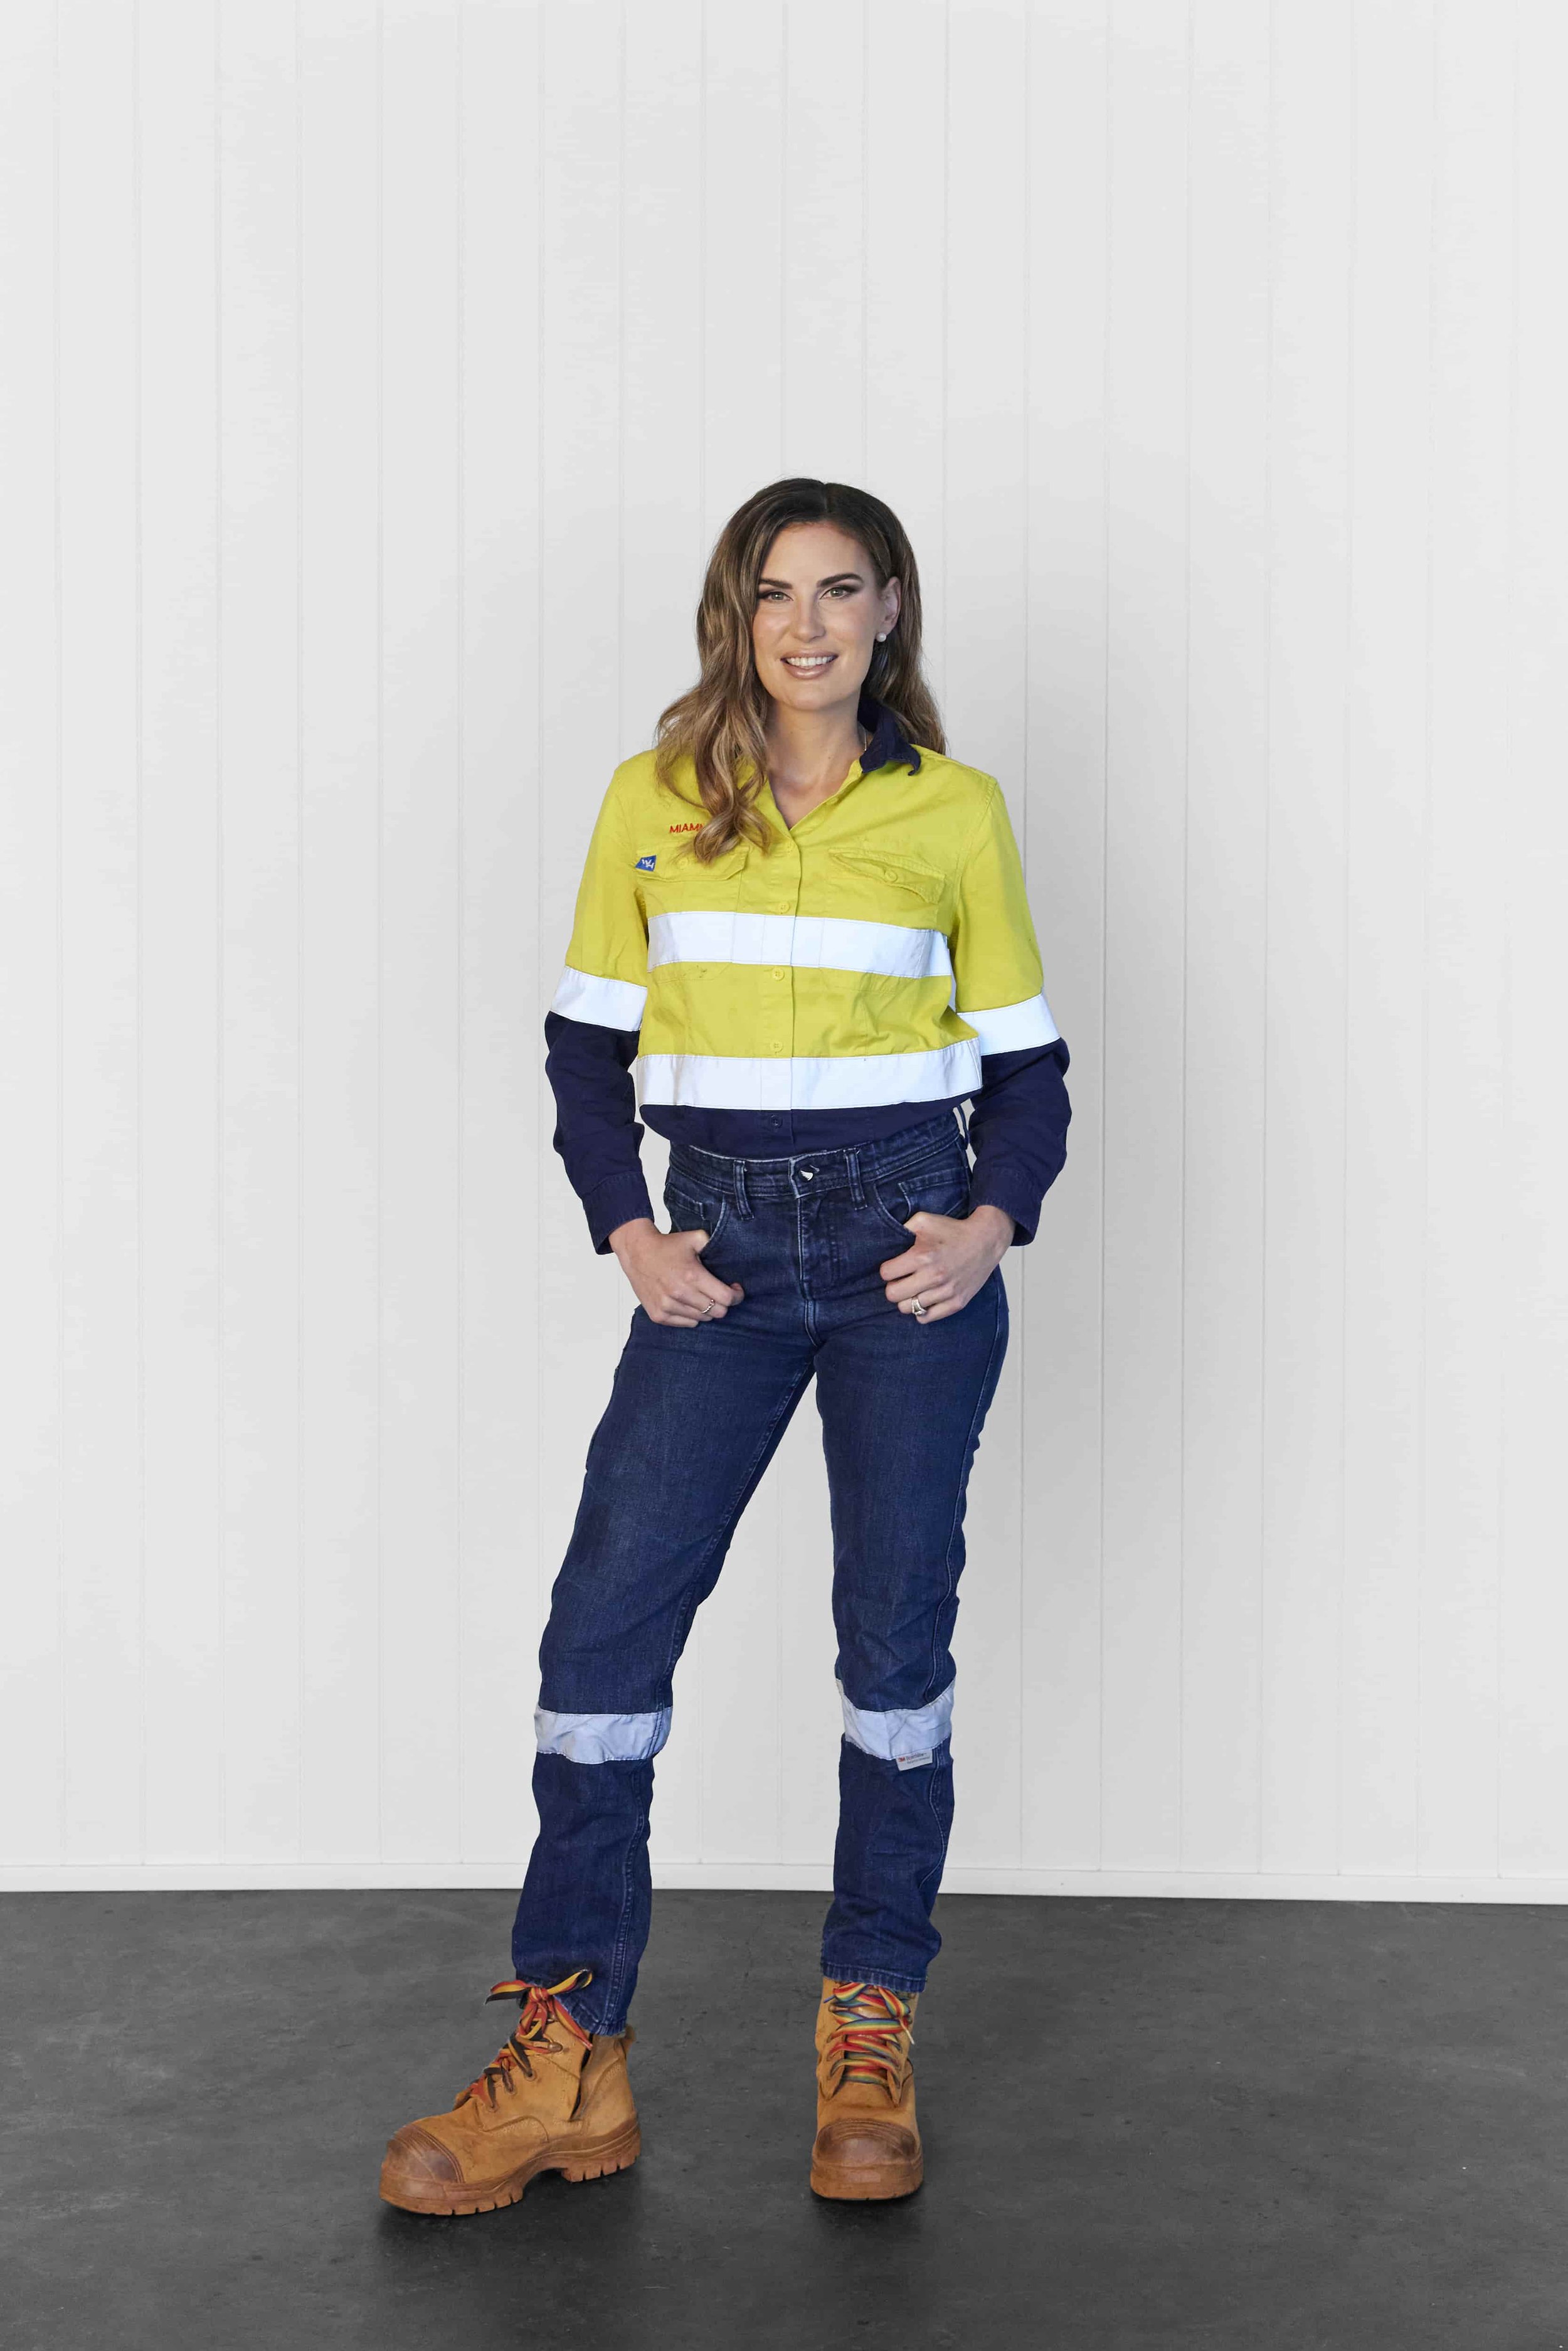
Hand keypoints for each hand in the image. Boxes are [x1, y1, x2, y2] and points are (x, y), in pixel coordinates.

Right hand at [609, 1217, 745, 1328]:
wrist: (636, 1252)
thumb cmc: (667, 1246)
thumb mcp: (694, 1238)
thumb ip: (714, 1244)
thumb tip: (732, 1253)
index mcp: (692, 1276)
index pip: (726, 1298)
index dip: (736, 1296)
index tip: (735, 1290)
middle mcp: (680, 1294)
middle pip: (717, 1312)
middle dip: (723, 1303)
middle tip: (718, 1293)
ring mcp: (667, 1306)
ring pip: (702, 1320)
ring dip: (706, 1310)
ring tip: (700, 1296)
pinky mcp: (658, 1315)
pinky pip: (686, 1324)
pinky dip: (691, 1316)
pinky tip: (687, 1302)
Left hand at [879, 1203, 1013, 1324]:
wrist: (986, 1240)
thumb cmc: (952, 1230)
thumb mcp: (924, 1220)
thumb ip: (902, 1228)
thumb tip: (883, 1239)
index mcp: (922, 1256)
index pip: (886, 1274)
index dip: (887, 1269)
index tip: (895, 1266)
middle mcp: (933, 1276)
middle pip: (893, 1295)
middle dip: (893, 1286)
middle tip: (902, 1279)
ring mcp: (946, 1292)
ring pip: (907, 1309)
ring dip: (907, 1298)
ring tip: (914, 1288)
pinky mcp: (957, 1303)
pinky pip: (926, 1318)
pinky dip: (922, 1310)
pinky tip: (925, 1297)